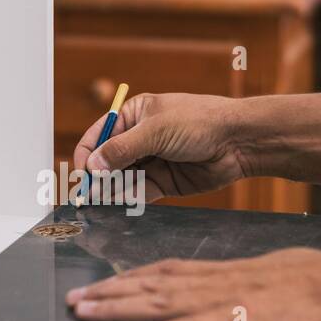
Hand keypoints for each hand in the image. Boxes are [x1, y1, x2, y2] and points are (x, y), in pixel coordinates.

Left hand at [65, 248, 320, 320]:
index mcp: (227, 273)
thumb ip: (257, 283)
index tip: (104, 282)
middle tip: (74, 300)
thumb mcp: (282, 274)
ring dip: (115, 309)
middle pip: (151, 285)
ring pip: (158, 304)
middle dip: (109, 292)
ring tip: (81, 313)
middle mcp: (216, 282)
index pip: (168, 271)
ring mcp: (224, 302)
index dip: (132, 278)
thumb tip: (250, 289)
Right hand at [73, 93, 252, 200]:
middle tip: (88, 195)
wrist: (238, 141)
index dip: (86, 156)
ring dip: (110, 191)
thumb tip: (92, 165)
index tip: (82, 175)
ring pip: (121, 180)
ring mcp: (151, 161)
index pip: (98, 136)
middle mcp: (139, 138)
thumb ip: (122, 149)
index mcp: (133, 116)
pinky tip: (119, 204)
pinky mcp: (164, 182)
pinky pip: (139, 193)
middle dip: (97, 178)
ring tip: (101, 202)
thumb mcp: (156, 130)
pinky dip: (128, 199)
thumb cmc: (200, 122)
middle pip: (107, 161)